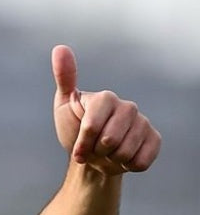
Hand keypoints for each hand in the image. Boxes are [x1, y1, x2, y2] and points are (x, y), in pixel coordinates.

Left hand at [52, 45, 160, 174]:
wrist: (91, 156)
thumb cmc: (75, 129)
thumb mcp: (64, 105)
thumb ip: (65, 78)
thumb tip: (60, 48)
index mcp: (106, 98)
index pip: (91, 126)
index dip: (82, 142)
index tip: (77, 148)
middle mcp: (128, 107)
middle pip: (110, 140)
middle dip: (96, 152)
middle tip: (93, 149)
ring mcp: (143, 123)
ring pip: (125, 152)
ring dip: (110, 160)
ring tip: (106, 153)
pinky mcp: (154, 139)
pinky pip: (141, 161)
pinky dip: (126, 166)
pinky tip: (121, 158)